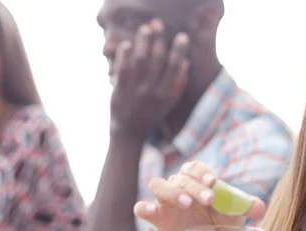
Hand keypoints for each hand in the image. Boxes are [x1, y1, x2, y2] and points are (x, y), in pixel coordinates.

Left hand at [110, 18, 190, 138]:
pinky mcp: (120, 88)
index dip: (178, 50)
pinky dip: (125, 54)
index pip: (174, 67)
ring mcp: (135, 89)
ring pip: (141, 60)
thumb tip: (185, 63)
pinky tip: (128, 44)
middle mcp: (152, 90)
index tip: (181, 36)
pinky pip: (123, 67)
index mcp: (166, 94)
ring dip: (143, 42)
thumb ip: (178, 84)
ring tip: (145, 28)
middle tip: (158, 24)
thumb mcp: (169, 103)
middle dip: (159, 39)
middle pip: (157, 59)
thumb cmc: (152, 115)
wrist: (130, 131)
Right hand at [133, 161, 265, 230]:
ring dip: (172, 191)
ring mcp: (165, 202)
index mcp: (196, 179)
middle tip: (209, 199)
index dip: (201, 171)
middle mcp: (179, 186)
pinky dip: (145, 207)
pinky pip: (142, 208)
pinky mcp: (157, 217)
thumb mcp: (237, 213)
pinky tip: (152, 210)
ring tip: (187, 203)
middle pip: (179, 177)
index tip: (213, 181)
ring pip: (158, 185)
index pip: (193, 167)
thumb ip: (246, 206)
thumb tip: (259, 206)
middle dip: (194, 186)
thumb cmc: (224, 221)